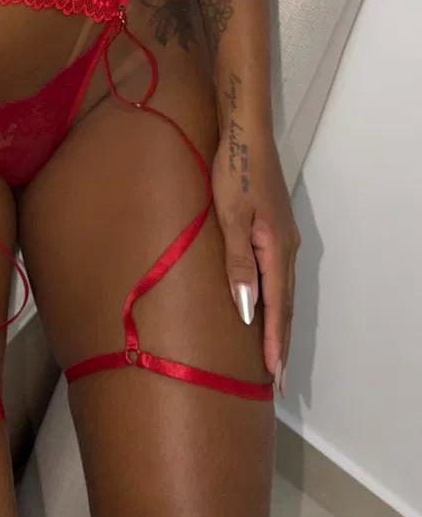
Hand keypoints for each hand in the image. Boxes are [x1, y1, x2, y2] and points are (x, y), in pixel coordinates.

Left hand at [210, 123, 300, 393]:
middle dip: (282, 344)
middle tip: (279, 381)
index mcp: (276, 249)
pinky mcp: (274, 229)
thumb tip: (248, 309)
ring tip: (275, 356)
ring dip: (280, 326)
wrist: (247, 134)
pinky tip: (268, 309)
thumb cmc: (234, 172)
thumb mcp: (231, 217)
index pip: (276, 307)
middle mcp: (285, 248)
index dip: (274, 342)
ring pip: (283, 292)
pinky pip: (278, 276)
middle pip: (285, 305)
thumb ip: (238, 263)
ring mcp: (283, 238)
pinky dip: (276, 302)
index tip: (274, 376)